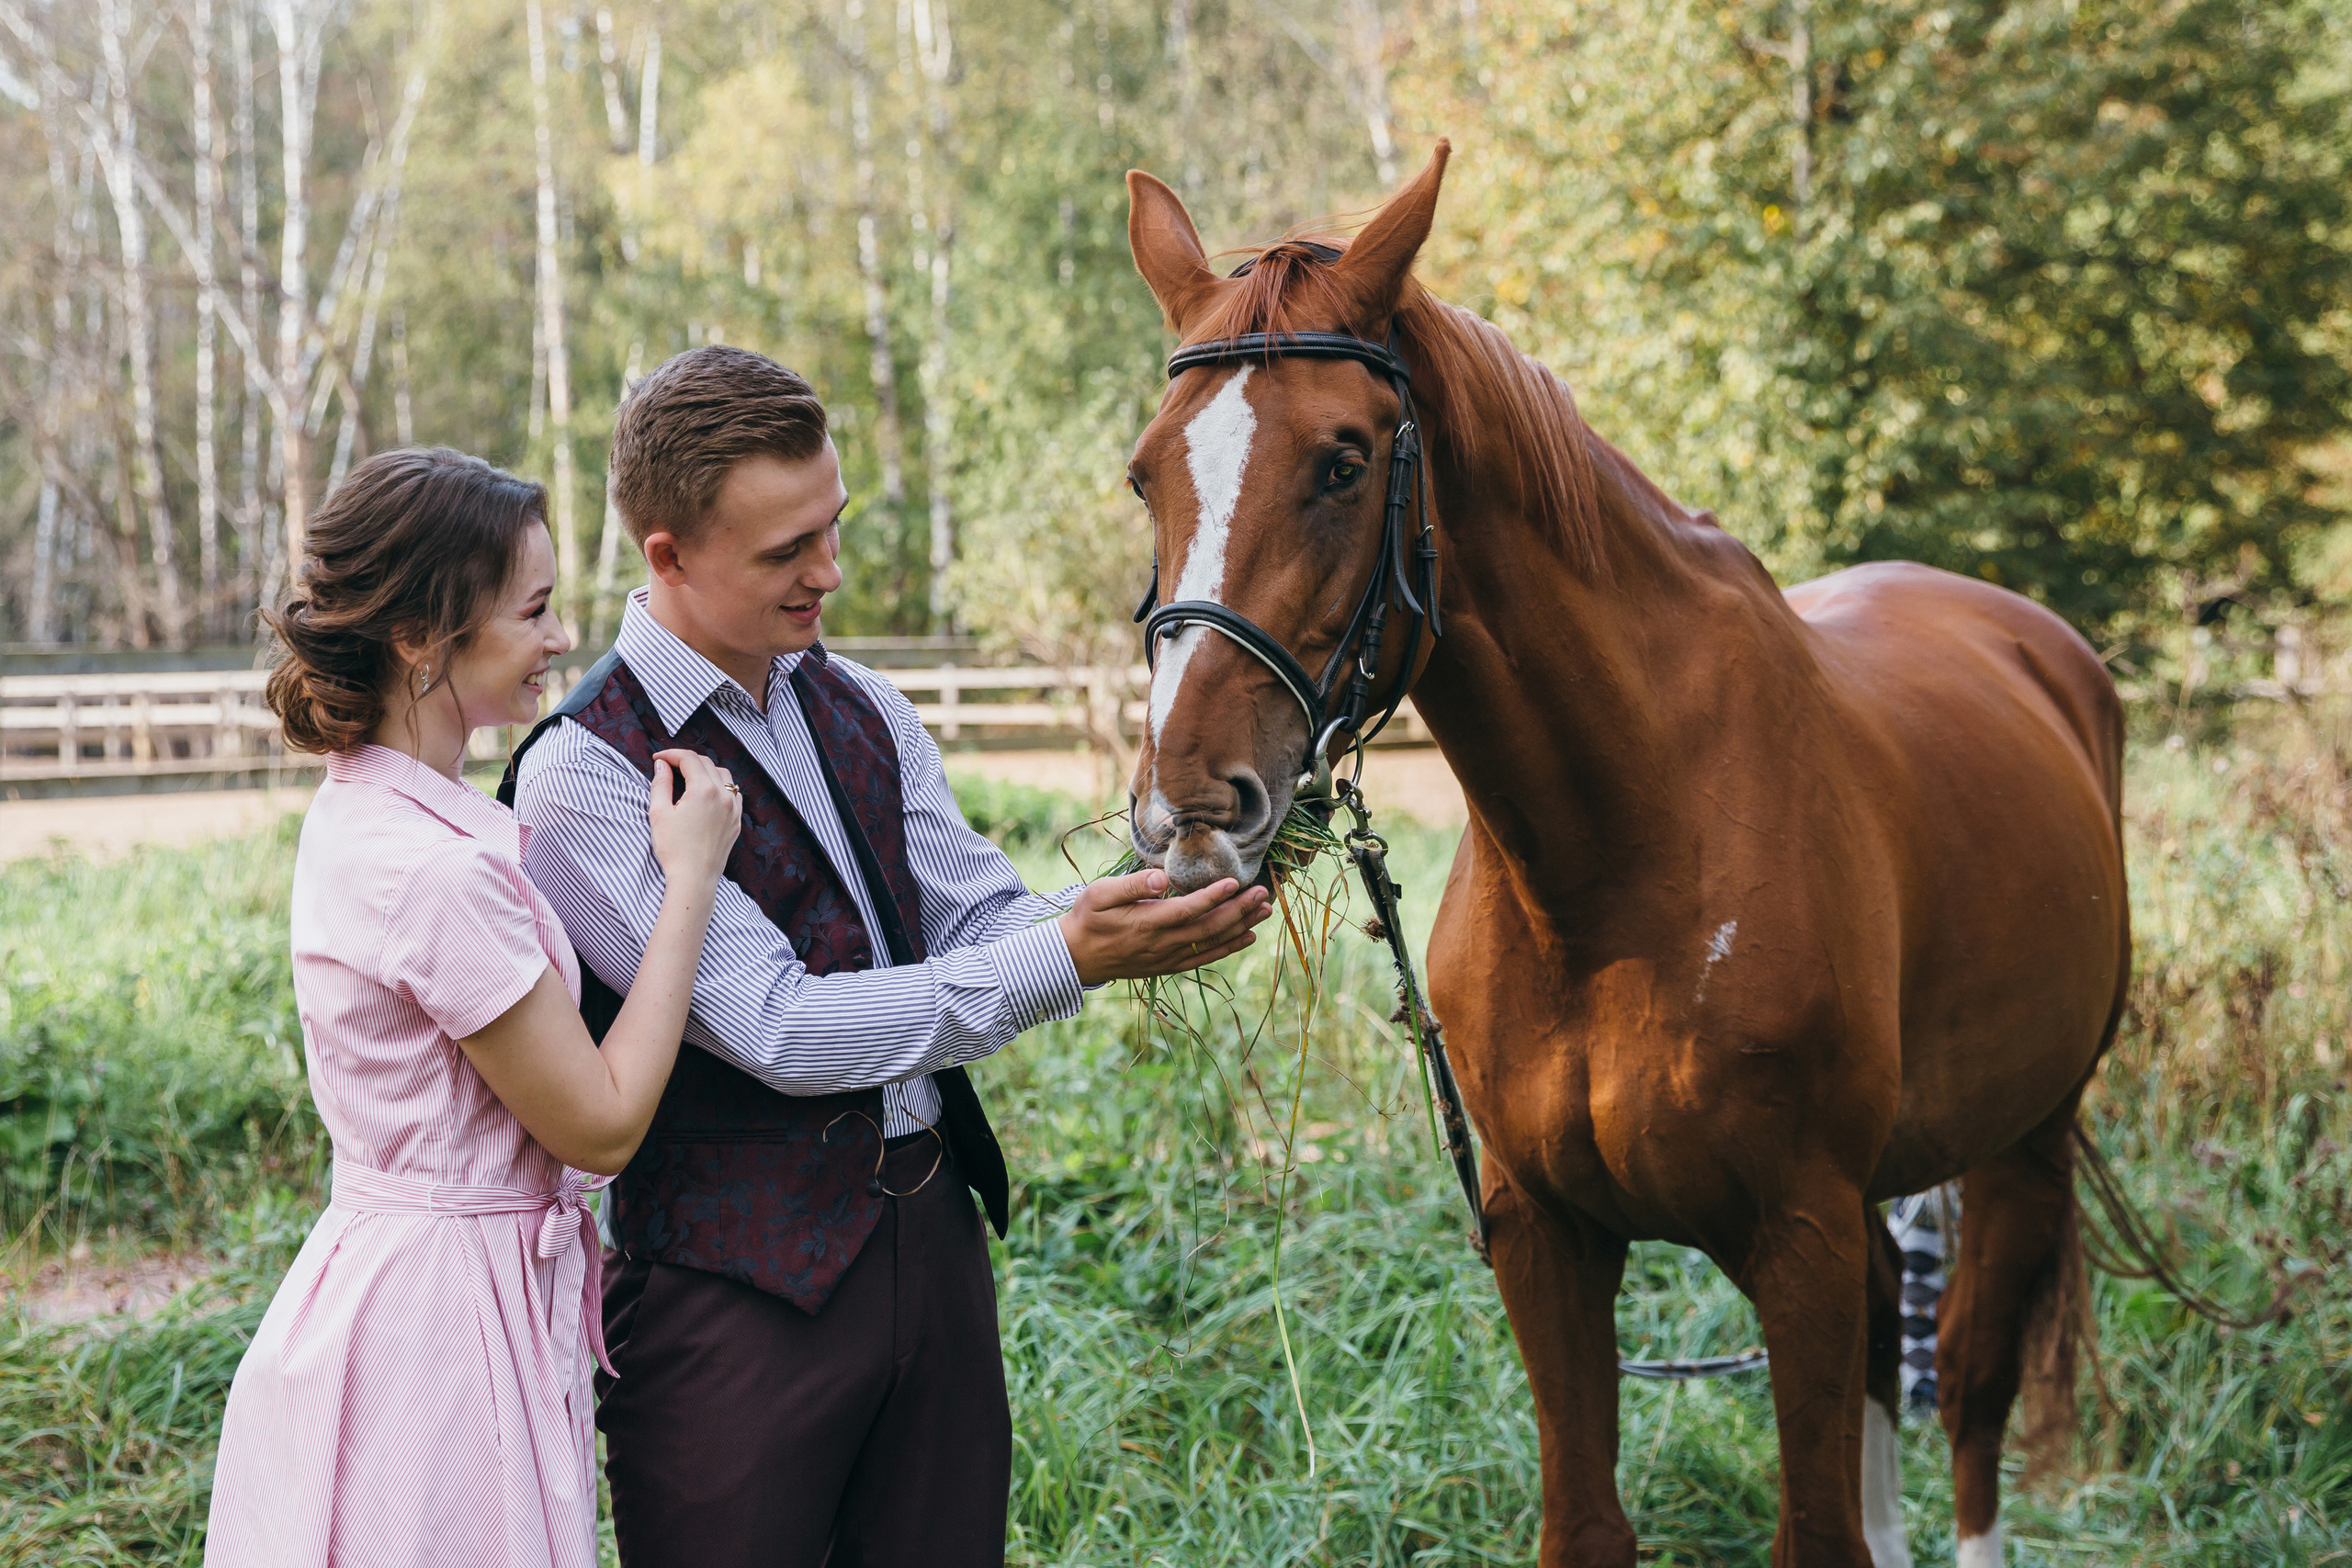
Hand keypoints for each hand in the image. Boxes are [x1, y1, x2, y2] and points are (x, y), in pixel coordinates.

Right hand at [646, 748, 741, 891]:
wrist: (694, 878)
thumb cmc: (674, 849)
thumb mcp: (659, 813)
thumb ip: (660, 784)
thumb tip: (661, 765)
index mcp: (704, 790)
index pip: (689, 759)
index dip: (671, 755)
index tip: (657, 759)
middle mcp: (724, 795)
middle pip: (707, 764)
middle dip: (687, 760)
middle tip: (669, 766)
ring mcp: (734, 809)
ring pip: (724, 776)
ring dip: (706, 770)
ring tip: (689, 777)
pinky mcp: (737, 821)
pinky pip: (734, 794)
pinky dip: (721, 787)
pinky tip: (708, 794)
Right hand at [1056, 868, 1275, 985]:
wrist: (1075, 957)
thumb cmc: (1086, 919)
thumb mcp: (1098, 894)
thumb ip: (1131, 885)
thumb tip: (1161, 877)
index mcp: (1146, 923)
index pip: (1188, 910)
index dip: (1214, 897)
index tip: (1236, 883)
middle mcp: (1161, 944)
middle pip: (1209, 928)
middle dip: (1239, 911)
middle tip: (1263, 893)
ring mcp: (1166, 958)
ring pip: (1211, 944)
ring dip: (1241, 927)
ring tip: (1264, 911)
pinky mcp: (1167, 966)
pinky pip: (1204, 959)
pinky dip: (1227, 948)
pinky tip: (1246, 937)